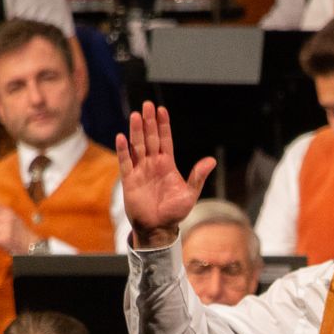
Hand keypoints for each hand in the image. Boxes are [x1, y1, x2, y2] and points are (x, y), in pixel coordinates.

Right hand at [116, 102, 215, 249]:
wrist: (158, 228)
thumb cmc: (175, 212)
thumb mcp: (189, 194)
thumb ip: (198, 176)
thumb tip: (211, 161)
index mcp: (167, 164)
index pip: (165, 140)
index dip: (163, 126)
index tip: (162, 110)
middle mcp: (153, 164)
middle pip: (150, 138)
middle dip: (149, 122)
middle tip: (147, 105)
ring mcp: (140, 170)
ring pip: (137, 146)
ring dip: (136, 131)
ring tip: (136, 116)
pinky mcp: (130, 180)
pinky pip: (125, 162)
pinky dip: (123, 150)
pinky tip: (121, 137)